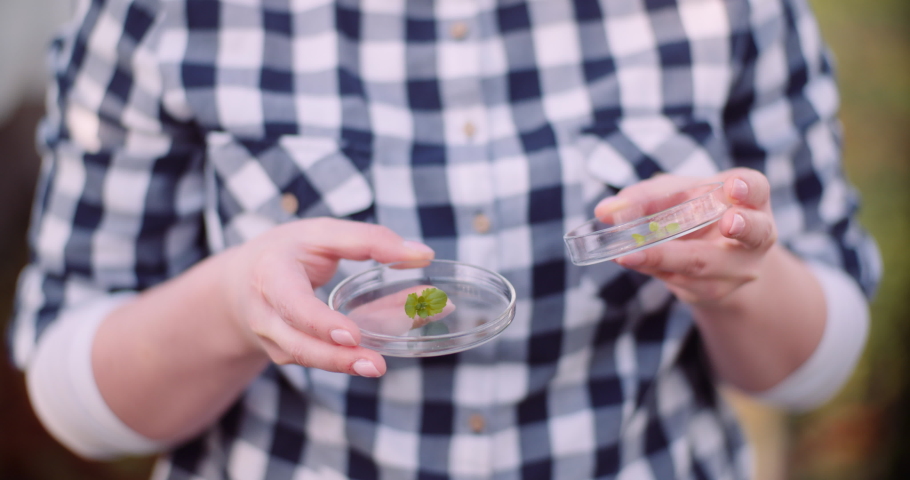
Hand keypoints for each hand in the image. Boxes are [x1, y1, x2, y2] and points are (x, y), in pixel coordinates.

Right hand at [217, 218, 435, 376]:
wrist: (241, 283)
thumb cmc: (288, 252)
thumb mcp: (323, 234)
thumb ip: (370, 240)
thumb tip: (423, 255)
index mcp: (271, 276)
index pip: (293, 304)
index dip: (320, 322)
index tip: (352, 334)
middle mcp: (266, 315)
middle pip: (299, 345)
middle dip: (336, 358)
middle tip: (376, 364)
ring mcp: (275, 342)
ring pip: (309, 358)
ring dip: (346, 364)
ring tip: (378, 366)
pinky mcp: (289, 355)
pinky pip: (320, 358)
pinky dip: (349, 357)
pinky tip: (378, 354)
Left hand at [595, 168, 776, 305]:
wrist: (710, 258)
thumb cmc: (695, 212)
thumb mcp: (676, 194)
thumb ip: (645, 197)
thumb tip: (604, 210)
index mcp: (750, 199)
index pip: (756, 188)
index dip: (748, 188)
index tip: (734, 187)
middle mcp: (756, 235)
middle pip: (753, 233)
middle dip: (741, 228)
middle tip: (729, 222)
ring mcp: (738, 268)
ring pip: (703, 264)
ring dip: (663, 257)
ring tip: (629, 253)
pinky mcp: (713, 291)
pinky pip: (681, 281)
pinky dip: (651, 268)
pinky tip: (629, 260)